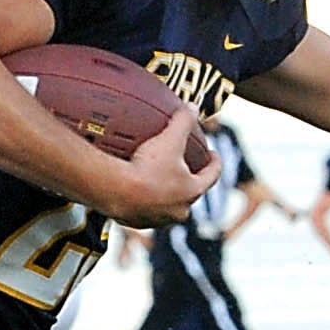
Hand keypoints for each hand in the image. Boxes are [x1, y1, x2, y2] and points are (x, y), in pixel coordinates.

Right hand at [104, 104, 219, 227]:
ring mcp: (158, 219)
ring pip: (166, 205)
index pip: (211, 175)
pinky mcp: (137, 222)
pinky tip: (133, 189)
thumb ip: (184, 122)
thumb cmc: (147, 168)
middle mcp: (178, 210)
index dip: (214, 162)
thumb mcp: (169, 139)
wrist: (115, 192)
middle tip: (181, 167)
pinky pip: (143, 210)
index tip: (212, 155)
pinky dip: (141, 200)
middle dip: (187, 181)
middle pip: (188, 194)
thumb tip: (192, 108)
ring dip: (163, 193)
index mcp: (192, 191)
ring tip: (155, 178)